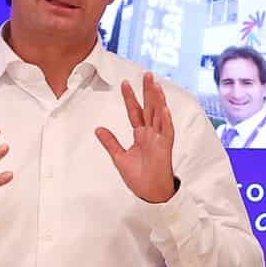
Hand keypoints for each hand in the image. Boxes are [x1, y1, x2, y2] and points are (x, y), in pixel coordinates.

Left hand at [97, 74, 178, 203]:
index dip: (130, 98)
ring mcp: (159, 139)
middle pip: (149, 108)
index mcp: (141, 134)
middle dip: (148, 91)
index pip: (135, 111)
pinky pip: (167, 132)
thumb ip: (110, 142)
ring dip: (158, 101)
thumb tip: (98, 129)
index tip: (124, 84)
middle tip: (146, 74)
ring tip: (155, 85)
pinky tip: (163, 109)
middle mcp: (151, 133)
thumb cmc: (138, 176)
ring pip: (159, 115)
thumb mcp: (119, 157)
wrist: (149, 192)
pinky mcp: (165, 148)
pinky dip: (165, 120)